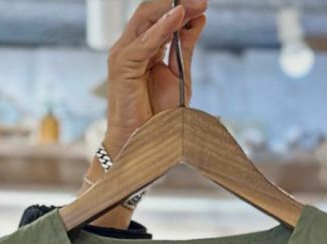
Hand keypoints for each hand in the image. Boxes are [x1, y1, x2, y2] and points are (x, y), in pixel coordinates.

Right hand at [79, 0, 207, 226]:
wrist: (143, 146)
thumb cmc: (157, 118)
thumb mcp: (179, 75)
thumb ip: (185, 47)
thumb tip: (199, 19)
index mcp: (142, 48)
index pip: (158, 16)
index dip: (181, 7)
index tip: (203, 3)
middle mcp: (129, 47)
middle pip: (151, 11)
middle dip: (178, 3)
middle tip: (203, 0)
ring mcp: (123, 55)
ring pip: (146, 18)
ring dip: (173, 9)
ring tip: (196, 4)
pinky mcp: (123, 67)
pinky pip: (145, 41)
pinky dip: (162, 27)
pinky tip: (179, 17)